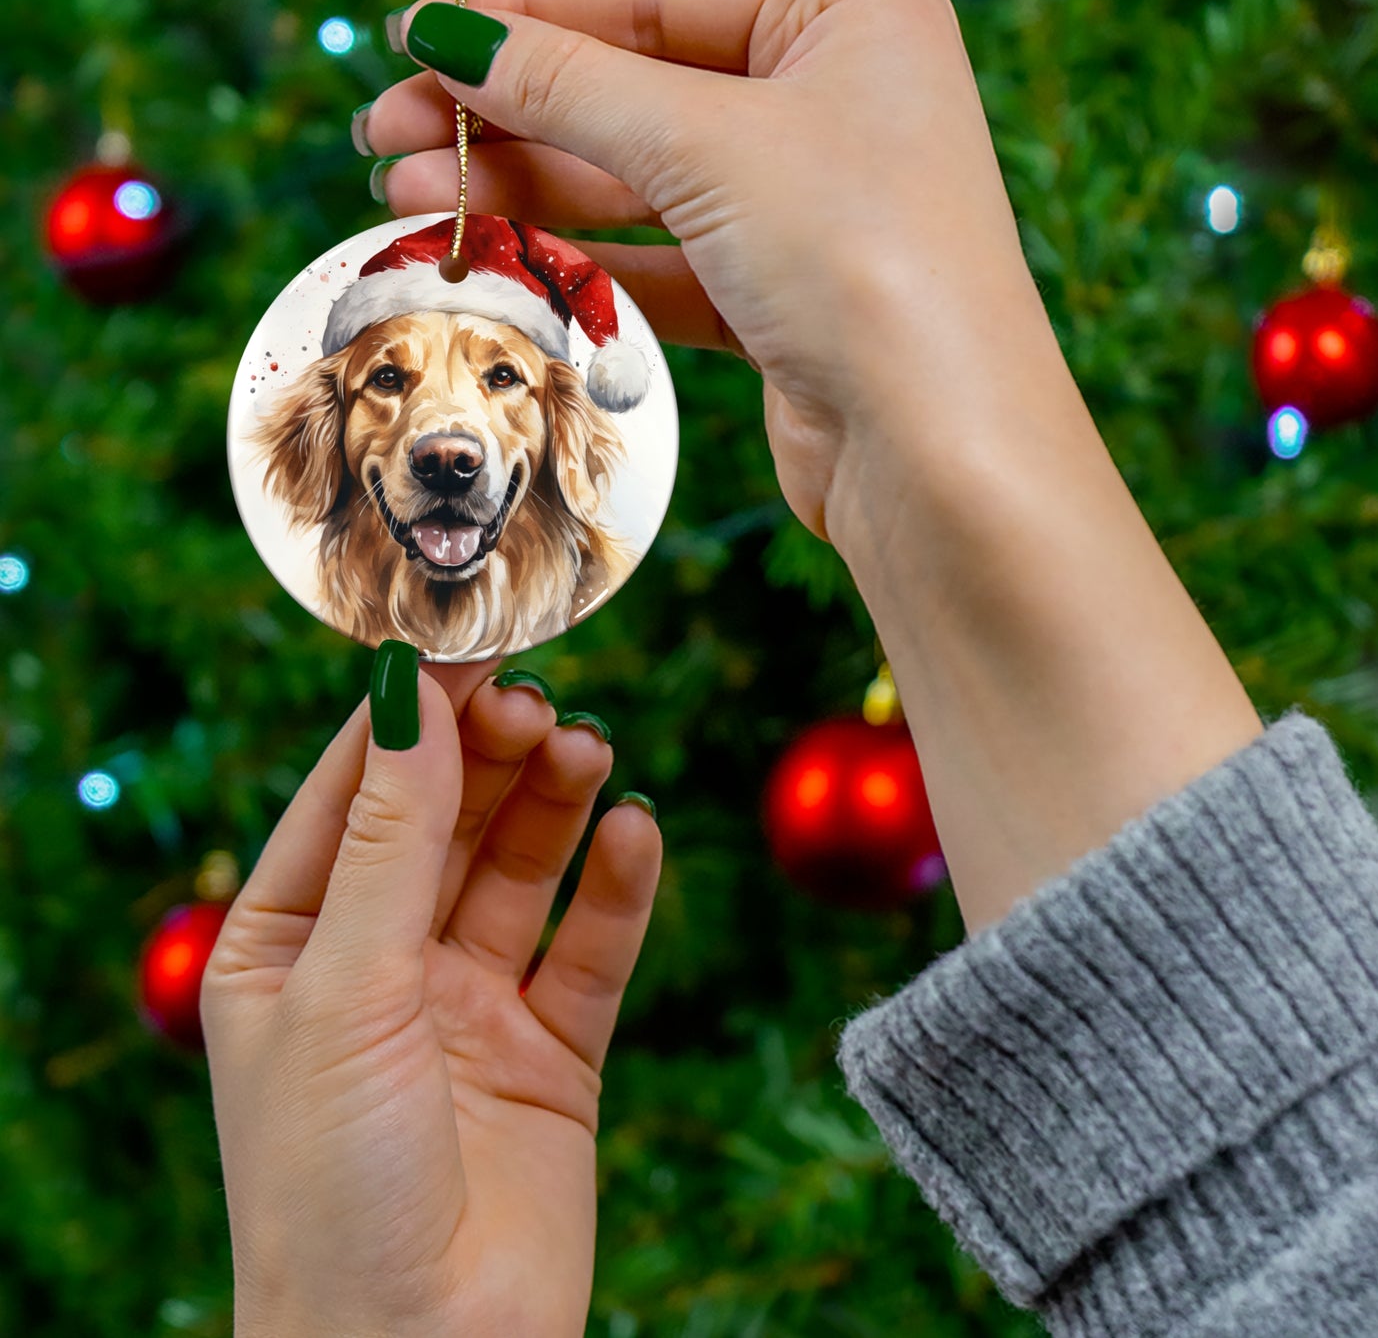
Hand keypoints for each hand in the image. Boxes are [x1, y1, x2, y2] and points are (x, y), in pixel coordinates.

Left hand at [202, 659, 660, 1337]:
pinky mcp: (552, 1053)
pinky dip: (617, 888)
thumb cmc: (330, 1186)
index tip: (467, 645)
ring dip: (556, 804)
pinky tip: (635, 832)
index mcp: (289, 946)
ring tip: (589, 750)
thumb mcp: (344, 988)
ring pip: (521, 871)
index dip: (409, 720)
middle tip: (541, 701)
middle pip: (446, 822)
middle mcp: (380, 967)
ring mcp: (469, 1007)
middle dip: (491, 756)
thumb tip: (409, 694)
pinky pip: (590, 949)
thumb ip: (390, 839)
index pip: (352, 796)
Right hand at [361, 0, 1054, 553]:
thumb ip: (571, 84)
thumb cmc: (862, 262)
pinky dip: (582, 261)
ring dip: (525, 189)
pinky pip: (664, 261)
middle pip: (637, 88)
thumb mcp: (707, 143)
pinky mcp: (783, 300)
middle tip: (386, 134)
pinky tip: (495, 257)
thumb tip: (450, 34)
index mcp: (848, 18)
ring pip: (640, 182)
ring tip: (408, 198)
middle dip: (508, 112)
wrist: (939, 454)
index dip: (526, 14)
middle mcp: (835, 103)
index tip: (416, 36)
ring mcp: (809, 207)